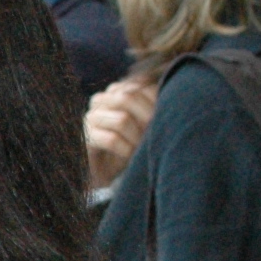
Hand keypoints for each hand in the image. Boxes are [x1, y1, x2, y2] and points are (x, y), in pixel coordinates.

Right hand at [84, 74, 158, 191]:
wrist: (100, 174)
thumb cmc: (125, 150)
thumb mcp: (142, 127)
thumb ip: (151, 111)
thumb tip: (176, 100)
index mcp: (115, 92)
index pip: (139, 85)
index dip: (155, 102)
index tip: (166, 120)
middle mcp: (101, 100)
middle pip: (129, 97)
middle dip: (147, 119)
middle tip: (155, 137)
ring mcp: (90, 118)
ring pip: (122, 119)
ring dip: (137, 138)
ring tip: (142, 150)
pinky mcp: (84, 138)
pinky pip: (110, 139)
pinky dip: (126, 150)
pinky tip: (130, 157)